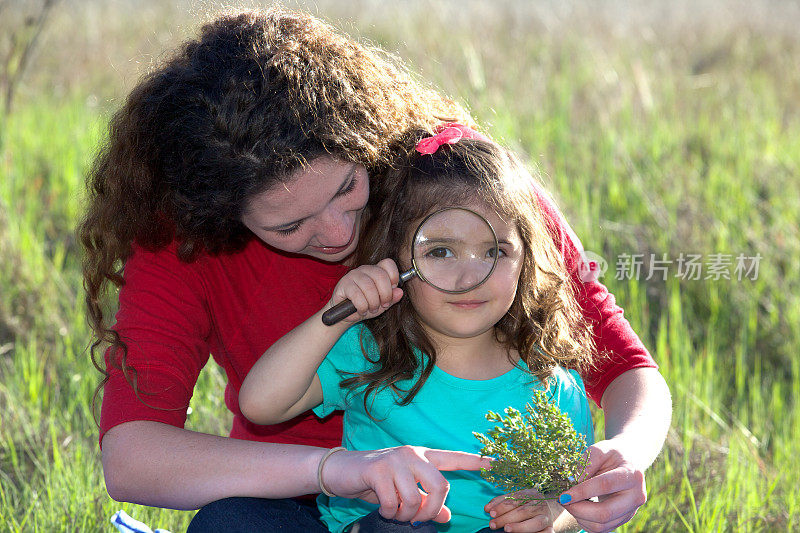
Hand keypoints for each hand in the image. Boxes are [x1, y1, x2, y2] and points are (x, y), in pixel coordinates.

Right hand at [321, 445, 491, 523]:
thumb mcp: (404, 492)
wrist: (341, 470)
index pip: (454, 458)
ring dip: (405, 515)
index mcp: (423, 457)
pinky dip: (388, 512)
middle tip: (417, 519)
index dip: (476, 462)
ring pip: (415, 498)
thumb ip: (426, 501)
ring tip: (394, 512)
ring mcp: (395, 460)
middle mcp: (412, 454)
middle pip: (441, 486)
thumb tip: (446, 516)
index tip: (496, 465)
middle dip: (431, 510)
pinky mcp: (378, 470)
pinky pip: (393, 502)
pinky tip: (381, 507)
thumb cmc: (376, 481)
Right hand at [328, 258, 402, 322]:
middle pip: (380, 276)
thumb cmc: (364, 306)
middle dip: (385, 294)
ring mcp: (353, 275)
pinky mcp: (343, 284)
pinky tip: (361, 311)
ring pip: (369, 287)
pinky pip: (357, 295)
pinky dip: (362, 307)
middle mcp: (365, 269)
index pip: (388, 263)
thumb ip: (392, 298)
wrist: (344, 315)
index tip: (393, 289)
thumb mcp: (381, 304)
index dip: (394, 276)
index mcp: (376, 270)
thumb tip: (400, 292)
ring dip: (373, 303)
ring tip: (371, 310)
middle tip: (383, 305)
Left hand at [484, 490, 556, 531]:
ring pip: (535, 523)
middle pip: (522, 511)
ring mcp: (546, 517)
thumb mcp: (516, 499)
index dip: (501, 506)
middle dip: (506, 518)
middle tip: (493, 524)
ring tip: (507, 529)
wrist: (549, 510)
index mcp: (530, 494)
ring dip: (520, 527)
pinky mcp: (550, 528)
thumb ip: (501, 502)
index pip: (514, 500)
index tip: (490, 513)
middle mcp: (539, 504)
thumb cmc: (527, 504)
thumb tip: (487, 509)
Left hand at [558, 439, 646, 532]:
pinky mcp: (623, 520)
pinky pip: (601, 529)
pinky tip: (580, 508)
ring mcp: (631, 511)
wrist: (630, 462)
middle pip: (605, 513)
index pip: (604, 485)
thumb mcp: (600, 449)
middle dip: (578, 509)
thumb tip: (573, 482)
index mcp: (631, 475)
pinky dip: (585, 522)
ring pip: (601, 525)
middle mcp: (636, 497)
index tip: (563, 494)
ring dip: (579, 517)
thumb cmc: (612, 455)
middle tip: (562, 500)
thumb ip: (587, 463)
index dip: (581, 491)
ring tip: (570, 503)